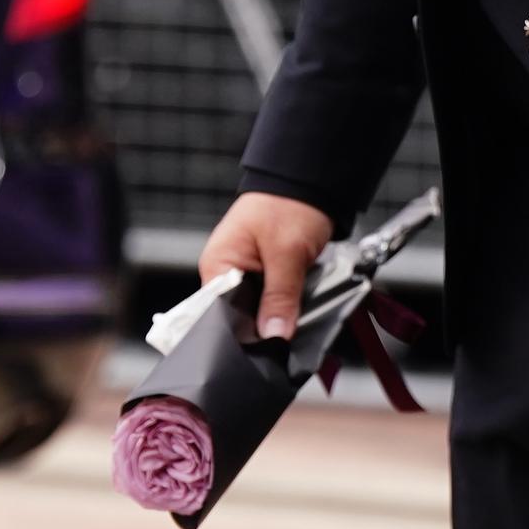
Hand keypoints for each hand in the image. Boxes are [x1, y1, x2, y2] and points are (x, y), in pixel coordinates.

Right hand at [199, 191, 332, 339]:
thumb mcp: (288, 253)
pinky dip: (283, 303)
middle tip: (285, 335)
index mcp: (217, 265)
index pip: (218, 316)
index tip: (265, 347)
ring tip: (293, 317)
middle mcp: (224, 272)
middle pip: (238, 316)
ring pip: (257, 310)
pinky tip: (295, 307)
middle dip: (262, 326)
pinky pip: (269, 298)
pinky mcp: (262, 274)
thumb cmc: (290, 204)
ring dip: (276, 314)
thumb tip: (274, 336)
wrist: (310, 181)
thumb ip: (280, 296)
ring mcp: (243, 273)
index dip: (242, 334)